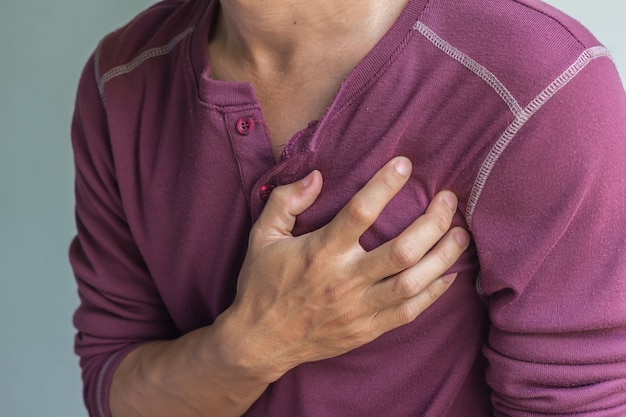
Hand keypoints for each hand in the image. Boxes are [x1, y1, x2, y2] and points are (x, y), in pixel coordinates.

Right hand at [216, 157, 469, 382]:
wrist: (259, 343)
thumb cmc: (261, 285)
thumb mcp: (262, 237)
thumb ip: (285, 201)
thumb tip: (316, 176)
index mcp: (320, 253)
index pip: (360, 212)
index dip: (385, 185)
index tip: (405, 165)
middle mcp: (345, 280)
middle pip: (402, 250)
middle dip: (433, 222)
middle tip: (449, 199)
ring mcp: (360, 308)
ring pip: (414, 282)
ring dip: (443, 256)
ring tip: (461, 233)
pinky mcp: (367, 330)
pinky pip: (410, 311)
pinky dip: (434, 293)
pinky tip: (449, 274)